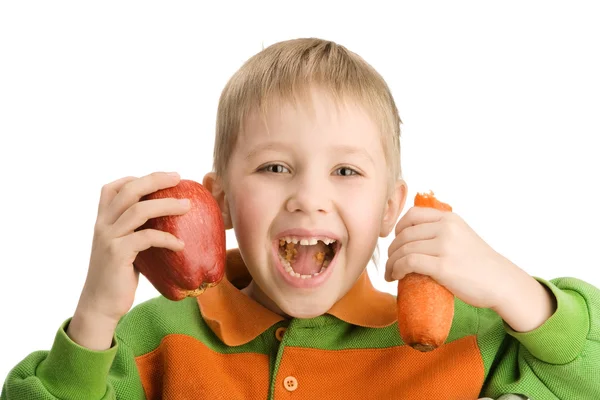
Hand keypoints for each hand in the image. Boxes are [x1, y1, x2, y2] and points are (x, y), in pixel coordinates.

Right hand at [68, 171, 190, 348]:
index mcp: (102, 220)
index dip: (135, 178)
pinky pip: (147, 237)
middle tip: (178, 178)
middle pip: (129, 190)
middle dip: (155, 180)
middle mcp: (103, 224)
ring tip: (188, 206)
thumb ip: (135, 232)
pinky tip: (181, 245)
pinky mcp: (117, 254)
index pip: (112, 188)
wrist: (99, 306)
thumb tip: (165, 222)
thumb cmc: (117, 277)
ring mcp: (109, 238)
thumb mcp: (123, 248)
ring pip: (139, 210)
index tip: (160, 178)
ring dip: (167, 204)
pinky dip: (167, 238)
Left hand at [385, 206, 524, 309]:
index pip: (412, 215)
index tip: (396, 242)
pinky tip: (397, 277)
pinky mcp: (443, 266)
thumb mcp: (462, 236)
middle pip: (405, 234)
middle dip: (392, 250)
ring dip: (391, 263)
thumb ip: (442, 232)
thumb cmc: (480, 264)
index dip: (398, 228)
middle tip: (390, 263)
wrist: (502, 282)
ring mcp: (445, 246)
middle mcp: (446, 228)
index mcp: (450, 218)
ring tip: (390, 274)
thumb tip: (412, 238)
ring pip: (404, 249)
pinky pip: (408, 263)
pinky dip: (397, 270)